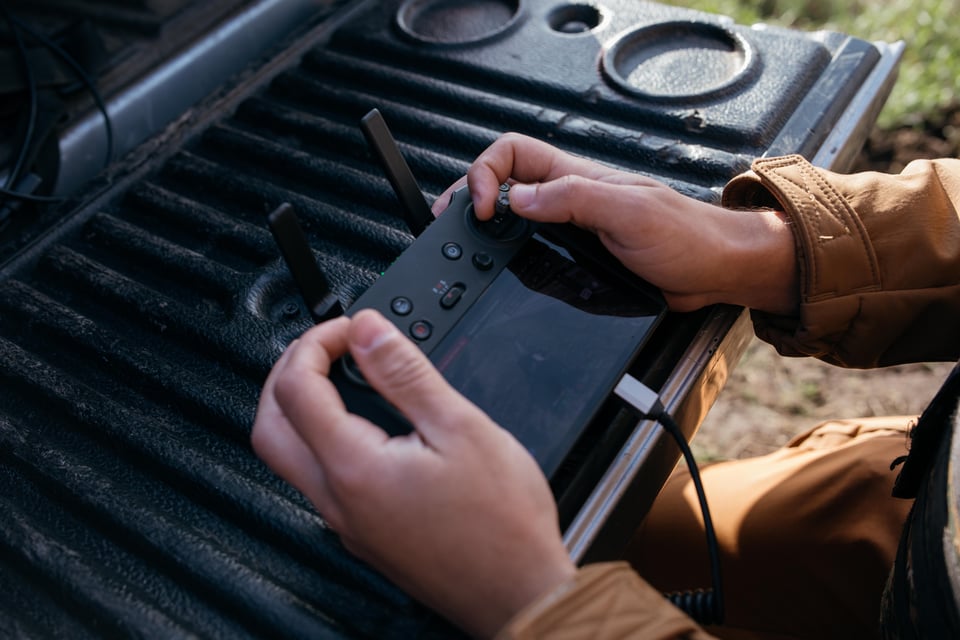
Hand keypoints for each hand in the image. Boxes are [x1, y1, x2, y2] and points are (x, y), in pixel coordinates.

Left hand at [252, 309, 576, 637]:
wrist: (521, 594)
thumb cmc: (501, 523)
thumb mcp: (460, 427)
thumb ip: (406, 374)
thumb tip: (369, 331)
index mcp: (354, 467)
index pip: (296, 389)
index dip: (315, 343)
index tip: (349, 329)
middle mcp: (337, 500)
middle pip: (270, 426)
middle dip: (287, 373)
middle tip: (326, 348)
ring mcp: (346, 522)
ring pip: (288, 456)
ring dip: (298, 408)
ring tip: (341, 378)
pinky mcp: (363, 534)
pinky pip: (318, 479)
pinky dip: (321, 438)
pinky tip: (363, 425)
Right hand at [433, 133, 797, 314]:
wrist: (717, 272)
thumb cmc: (688, 236)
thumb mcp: (629, 211)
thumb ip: (573, 199)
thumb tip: (519, 199)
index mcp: (575, 178)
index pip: (511, 153)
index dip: (485, 174)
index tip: (481, 209)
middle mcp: (567, 199)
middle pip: (502, 186)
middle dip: (471, 201)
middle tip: (454, 228)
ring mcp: (570, 230)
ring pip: (513, 222)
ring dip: (488, 233)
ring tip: (469, 250)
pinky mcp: (578, 259)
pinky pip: (533, 255)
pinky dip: (511, 261)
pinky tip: (504, 273)